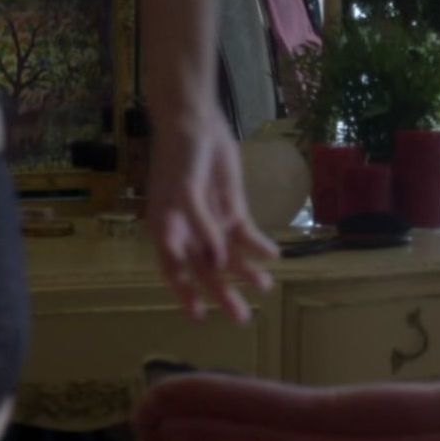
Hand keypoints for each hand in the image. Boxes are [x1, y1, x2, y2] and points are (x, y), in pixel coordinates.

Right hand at [145, 110, 277, 322]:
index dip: (185, 295)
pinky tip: (272, 255)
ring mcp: (212, 220)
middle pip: (207, 270)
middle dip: (223, 293)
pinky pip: (246, 232)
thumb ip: (201, 226)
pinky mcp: (231, 207)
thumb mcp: (185, 192)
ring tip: (265, 287)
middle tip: (241, 317)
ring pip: (229, 255)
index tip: (199, 317)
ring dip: (245, 272)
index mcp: (167, 230)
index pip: (175, 270)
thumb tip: (216, 261)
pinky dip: (258, 245)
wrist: (194, 122)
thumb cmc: (179, 156)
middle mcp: (190, 232)